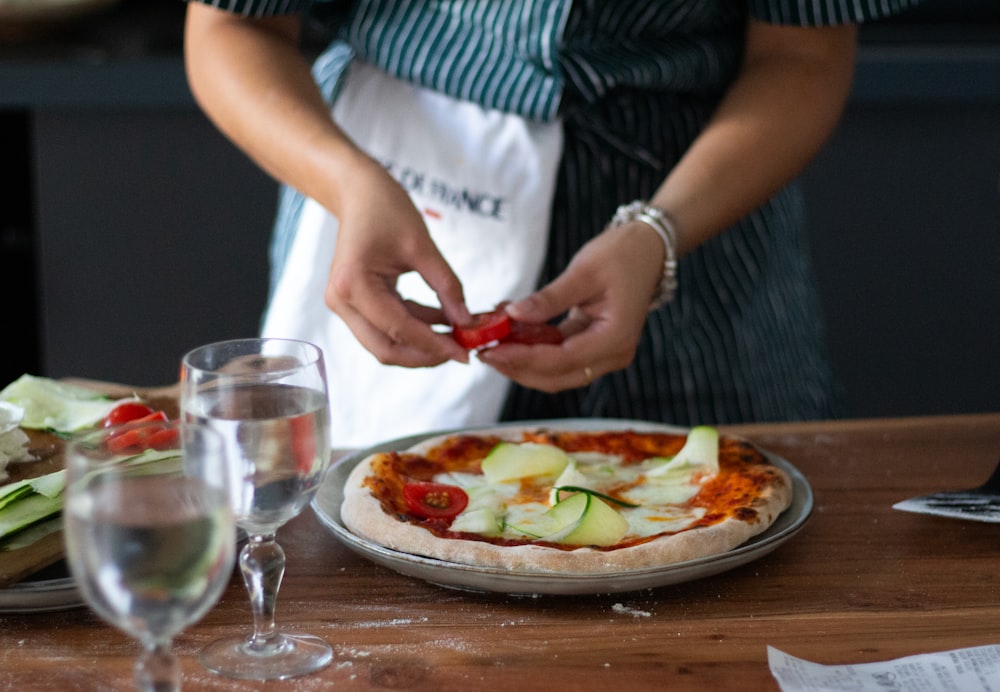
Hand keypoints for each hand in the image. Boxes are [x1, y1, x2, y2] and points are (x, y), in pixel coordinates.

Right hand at [324, 159, 470, 366]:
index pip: (399, 329)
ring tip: (457, 335)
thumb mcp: (423, 246)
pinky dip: (413, 328)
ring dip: (421, 344)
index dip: (434, 346)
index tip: (465, 353)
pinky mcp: (353, 303)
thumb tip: (468, 322)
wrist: (357, 192)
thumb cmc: (386, 209)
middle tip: (461, 352)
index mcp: (353, 284)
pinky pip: (385, 327)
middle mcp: (341, 301)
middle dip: (425, 355)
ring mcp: (344, 305)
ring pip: (384, 343)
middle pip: (385, 348)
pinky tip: (441, 321)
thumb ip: (447, 287)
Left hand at [478, 221, 663, 390]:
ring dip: (523, 363)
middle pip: (557, 376)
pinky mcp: (594, 348)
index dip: (523, 359)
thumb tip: (512, 316)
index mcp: (616, 338)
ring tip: (491, 345)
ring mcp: (605, 355)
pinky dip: (534, 351)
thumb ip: (548, 299)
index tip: (491, 351)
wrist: (647, 250)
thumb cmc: (621, 255)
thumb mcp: (583, 271)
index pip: (562, 360)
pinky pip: (560, 358)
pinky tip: (510, 337)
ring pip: (556, 373)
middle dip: (518, 368)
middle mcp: (613, 355)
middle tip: (483, 352)